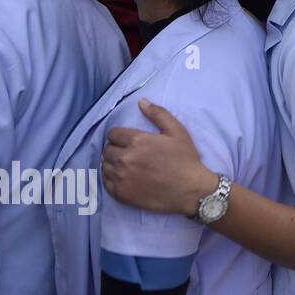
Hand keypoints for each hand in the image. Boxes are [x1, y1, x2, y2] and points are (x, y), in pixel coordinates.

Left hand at [102, 99, 216, 216]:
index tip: (129, 140)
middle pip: (107, 149)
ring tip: (126, 166)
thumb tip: (141, 101)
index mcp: (137, 141)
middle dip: (116, 149)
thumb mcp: (178, 132)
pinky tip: (123, 177)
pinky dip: (111, 178)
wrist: (190, 190)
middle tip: (129, 153)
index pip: (113, 134)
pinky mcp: (120, 193)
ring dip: (112, 163)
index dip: (120, 135)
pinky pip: (105, 182)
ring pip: (104, 165)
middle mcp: (125, 158)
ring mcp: (121, 177)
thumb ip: (158, 114)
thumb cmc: (186, 159)